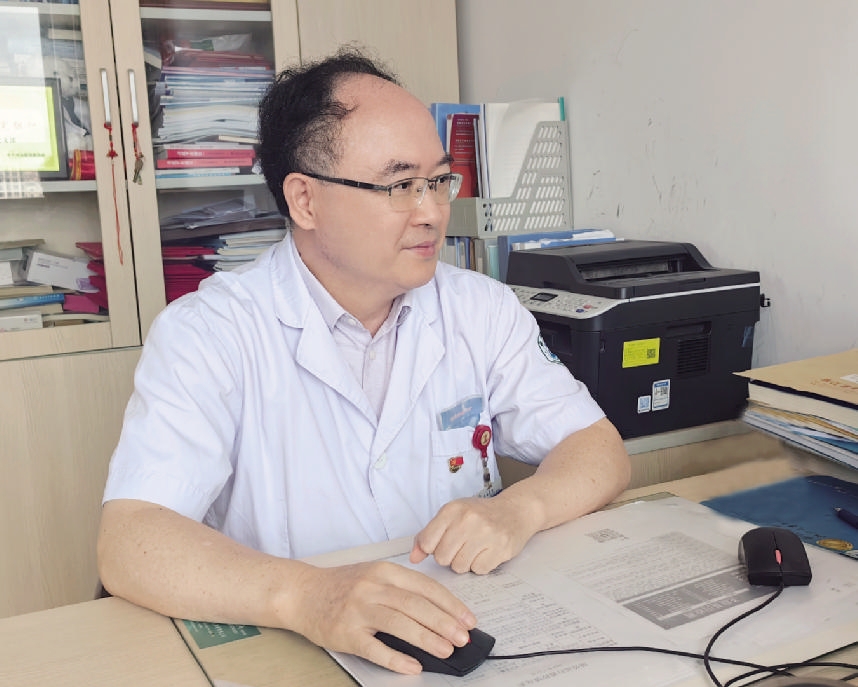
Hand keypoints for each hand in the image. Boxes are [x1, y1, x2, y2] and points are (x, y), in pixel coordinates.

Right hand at [290, 561, 475, 673]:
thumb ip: (402, 589)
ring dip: (427, 639)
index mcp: (384, 571)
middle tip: (463, 637)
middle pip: (416, 605)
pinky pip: (375, 648)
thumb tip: (439, 613)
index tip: (467, 619)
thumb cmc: (341, 585)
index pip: (425, 587)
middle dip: (444, 622)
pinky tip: (412, 666)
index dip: (450, 604)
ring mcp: (358, 610)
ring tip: (446, 650)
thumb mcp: (373, 575)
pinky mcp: (346, 633)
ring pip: (399, 623)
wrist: (301, 592)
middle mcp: (372, 587)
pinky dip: (396, 658)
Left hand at [410, 495, 536, 574]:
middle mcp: (468, 519)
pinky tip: (487, 552)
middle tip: (462, 546)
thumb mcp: (452, 516)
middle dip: (450, 557)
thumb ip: (428, 535)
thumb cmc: (480, 514)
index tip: (441, 544)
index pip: (427, 542)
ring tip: (475, 548)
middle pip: (442, 558)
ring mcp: (486, 534)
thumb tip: (413, 558)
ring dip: (465, 562)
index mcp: (452, 509)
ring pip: (459, 567)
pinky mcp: (501, 548)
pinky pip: (478, 570)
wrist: (516, 510)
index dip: (432, 548)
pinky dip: (481, 565)